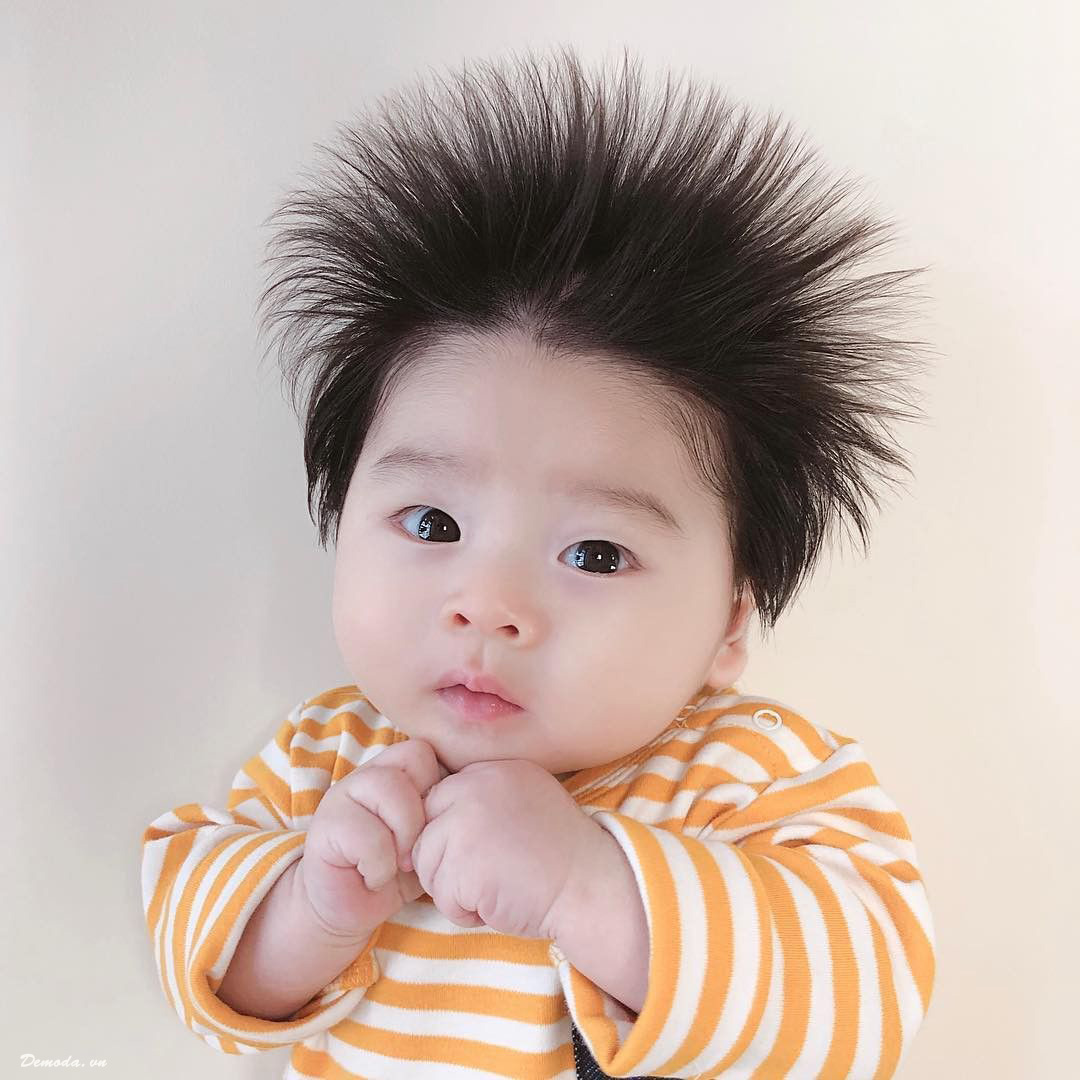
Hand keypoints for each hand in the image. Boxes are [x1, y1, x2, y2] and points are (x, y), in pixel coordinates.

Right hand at [299, 738, 450, 938]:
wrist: (347, 907)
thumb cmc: (396, 870)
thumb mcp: (430, 837)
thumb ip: (445, 810)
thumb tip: (477, 796)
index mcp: (397, 770)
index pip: (430, 750)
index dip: (442, 786)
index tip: (436, 828)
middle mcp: (370, 773)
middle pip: (415, 756)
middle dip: (426, 808)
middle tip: (421, 847)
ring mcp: (343, 795)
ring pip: (390, 788)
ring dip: (404, 836)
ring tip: (400, 864)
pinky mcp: (326, 827)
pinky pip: (368, 836)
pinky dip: (379, 866)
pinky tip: (374, 878)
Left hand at [409, 758, 609, 939]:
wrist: (593, 887)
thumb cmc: (561, 857)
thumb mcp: (526, 803)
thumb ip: (485, 799)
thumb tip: (438, 820)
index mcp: (494, 769)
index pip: (440, 798)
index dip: (452, 834)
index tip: (479, 853)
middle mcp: (476, 785)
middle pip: (426, 828)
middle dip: (445, 860)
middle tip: (485, 876)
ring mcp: (467, 819)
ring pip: (427, 863)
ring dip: (454, 888)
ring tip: (495, 889)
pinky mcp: (464, 860)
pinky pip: (440, 894)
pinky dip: (463, 911)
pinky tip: (497, 904)